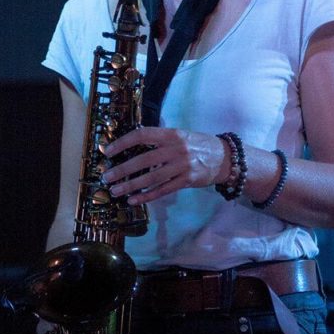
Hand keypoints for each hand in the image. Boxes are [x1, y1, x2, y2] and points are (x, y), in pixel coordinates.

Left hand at [102, 127, 230, 203]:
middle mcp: (176, 149)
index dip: (123, 142)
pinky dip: (147, 196)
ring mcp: (182, 166)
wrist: (226, 158)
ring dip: (131, 186)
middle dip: (122, 170)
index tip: (107, 151)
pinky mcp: (187, 181)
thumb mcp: (180, 135)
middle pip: (143, 160)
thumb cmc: (199, 145)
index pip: (142, 135)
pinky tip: (134, 200)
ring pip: (151, 178)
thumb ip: (160, 139)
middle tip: (107, 177)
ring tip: (116, 191)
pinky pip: (163, 190)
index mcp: (171, 134)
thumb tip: (134, 144)